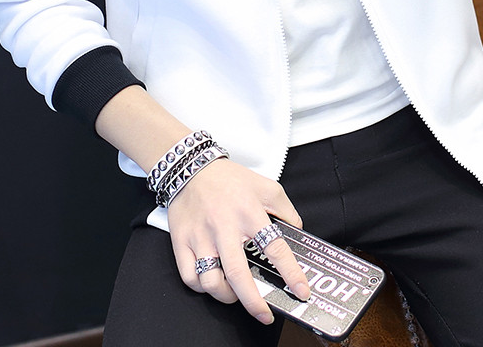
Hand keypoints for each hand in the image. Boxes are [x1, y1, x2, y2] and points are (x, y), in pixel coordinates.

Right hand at [167, 158, 310, 323]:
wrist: (191, 168)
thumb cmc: (230, 180)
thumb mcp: (267, 186)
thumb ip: (286, 211)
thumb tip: (297, 235)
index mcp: (249, 212)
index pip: (274, 247)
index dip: (290, 272)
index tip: (301, 290)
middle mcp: (224, 227)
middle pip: (239, 274)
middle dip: (254, 302)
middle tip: (265, 314)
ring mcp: (200, 236)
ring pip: (211, 281)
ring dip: (226, 296)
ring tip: (236, 295)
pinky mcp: (181, 242)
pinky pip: (189, 277)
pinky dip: (202, 287)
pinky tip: (213, 283)